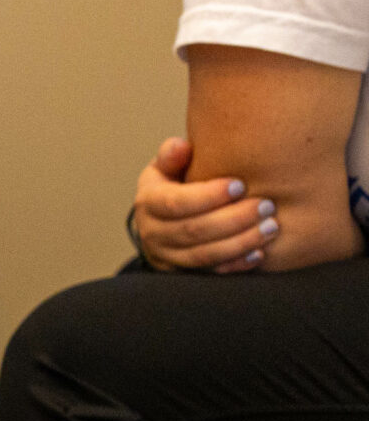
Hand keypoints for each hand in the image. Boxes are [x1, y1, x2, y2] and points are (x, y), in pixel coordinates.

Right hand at [133, 136, 275, 271]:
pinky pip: (212, 272)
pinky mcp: (183, 273)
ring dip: (241, 242)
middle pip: (194, 230)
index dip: (209, 196)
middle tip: (268, 206)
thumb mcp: (166, 167)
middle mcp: (152, 233)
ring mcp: (166, 257)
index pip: (176, 202)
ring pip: (205, 254)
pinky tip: (260, 252)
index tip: (240, 185)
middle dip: (234, 219)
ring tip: (271, 227)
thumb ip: (173, 155)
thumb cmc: (172, 186)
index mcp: (148, 202)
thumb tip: (182, 147)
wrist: (161, 223)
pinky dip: (237, 264)